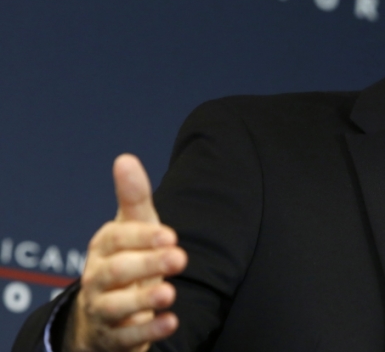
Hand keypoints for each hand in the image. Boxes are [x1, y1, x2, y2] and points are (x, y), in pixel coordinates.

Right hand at [65, 155, 187, 350]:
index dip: (142, 237)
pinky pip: (126, 338)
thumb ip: (133, 197)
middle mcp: (98, 278)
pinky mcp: (113, 337)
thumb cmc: (126, 259)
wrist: (105, 314)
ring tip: (170, 294)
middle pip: (116, 271)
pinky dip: (149, 331)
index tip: (170, 235)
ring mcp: (103, 309)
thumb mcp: (132, 228)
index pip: (116, 238)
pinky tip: (171, 322)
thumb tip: (125, 158)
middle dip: (147, 264)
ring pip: (116, 307)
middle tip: (179, 258)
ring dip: (143, 301)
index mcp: (104, 247)